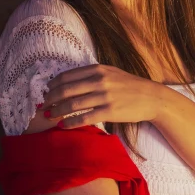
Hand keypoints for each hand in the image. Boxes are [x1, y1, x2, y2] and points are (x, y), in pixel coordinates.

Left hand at [40, 64, 161, 128]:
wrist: (151, 97)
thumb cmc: (129, 86)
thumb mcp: (110, 73)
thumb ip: (92, 74)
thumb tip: (68, 82)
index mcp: (98, 69)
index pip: (67, 76)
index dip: (52, 85)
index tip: (45, 92)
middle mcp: (99, 80)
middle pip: (66, 89)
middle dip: (50, 98)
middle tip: (42, 105)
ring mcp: (105, 96)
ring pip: (73, 104)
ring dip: (57, 110)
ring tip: (49, 115)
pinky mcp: (110, 111)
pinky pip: (85, 118)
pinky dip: (71, 122)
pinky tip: (63, 125)